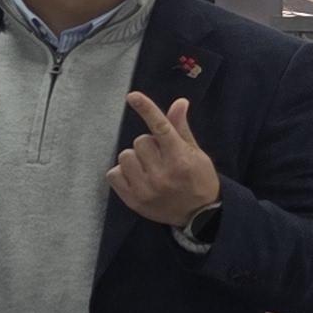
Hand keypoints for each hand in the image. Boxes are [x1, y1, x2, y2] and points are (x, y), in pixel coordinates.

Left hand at [108, 93, 220, 226]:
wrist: (198, 215)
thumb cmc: (199, 179)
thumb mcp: (196, 154)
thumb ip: (181, 129)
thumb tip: (179, 102)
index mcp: (181, 159)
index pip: (161, 128)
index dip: (147, 110)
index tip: (133, 96)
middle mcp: (163, 174)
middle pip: (140, 141)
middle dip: (149, 145)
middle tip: (162, 157)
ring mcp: (146, 188)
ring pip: (125, 156)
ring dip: (135, 158)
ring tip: (149, 168)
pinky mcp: (132, 199)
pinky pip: (113, 173)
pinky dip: (122, 172)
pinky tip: (137, 178)